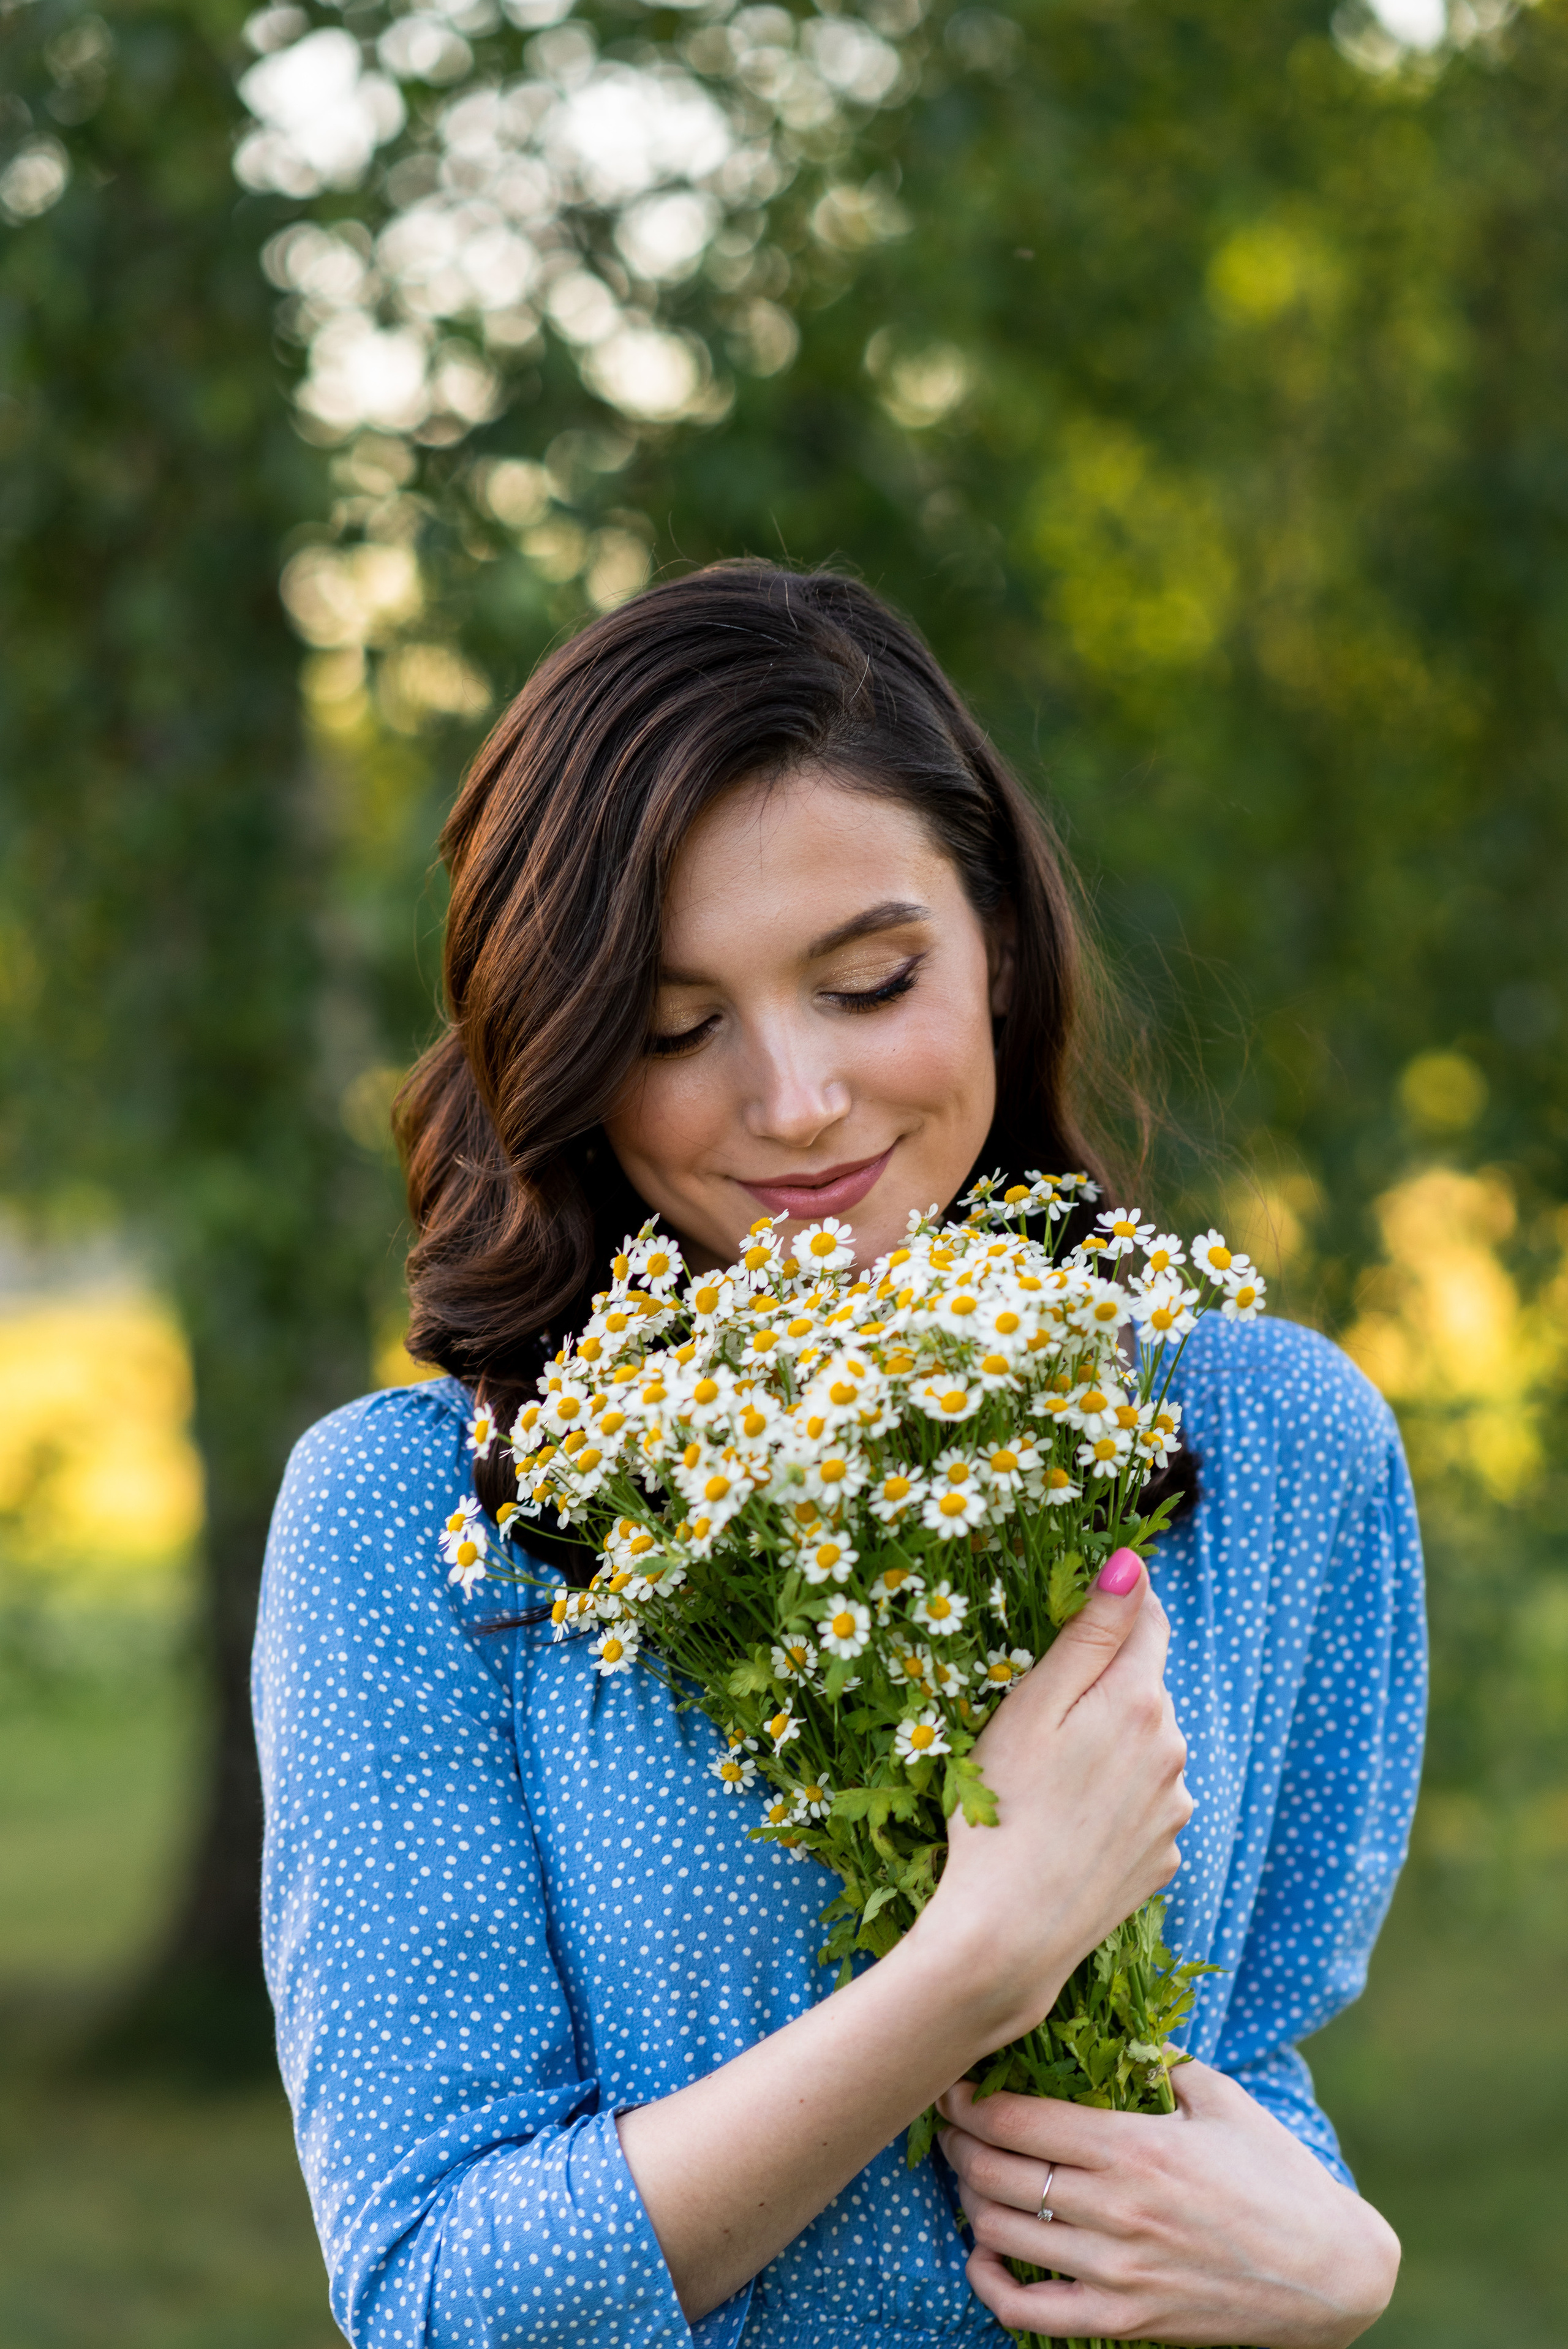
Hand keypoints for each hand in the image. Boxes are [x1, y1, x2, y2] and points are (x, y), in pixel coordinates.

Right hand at [913, 1553, 1192, 2045]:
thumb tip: (1134, 1565)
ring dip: (1109, 1747)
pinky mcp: (1163, 1857)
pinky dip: (1113, 1800)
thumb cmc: (1000, 1811)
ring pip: (1145, 1748)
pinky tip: (1068, 1824)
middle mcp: (1172, 1751)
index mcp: (1139, 1703)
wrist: (1008, 1936)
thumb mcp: (1032, 1707)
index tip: (1081, 1613)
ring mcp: (1173, 1810)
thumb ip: (1090, 1633)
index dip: (1119, 1606)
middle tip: (1038, 1723)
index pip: (1149, 1622)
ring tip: (1048, 1783)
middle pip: (1144, 1688)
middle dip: (1102, 1689)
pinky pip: (1143, 1804)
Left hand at [937, 2058, 1399, 2347]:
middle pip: (998, 2173)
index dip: (969, 2100)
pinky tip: (983, 2256)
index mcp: (1136, 2145)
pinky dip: (990, 2284)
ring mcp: (1119, 2271)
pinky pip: (1032, 2311)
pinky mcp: (1127, 2322)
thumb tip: (1113, 2030)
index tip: (951, 2085)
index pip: (1019, 2119)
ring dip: (970, 2202)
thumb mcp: (1221, 2100)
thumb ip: (1161, 2060)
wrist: (1331, 2272)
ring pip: (1003, 2233)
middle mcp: (1118, 2208)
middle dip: (959, 2145)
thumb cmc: (1277, 2175)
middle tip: (948, 2127)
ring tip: (968, 2178)